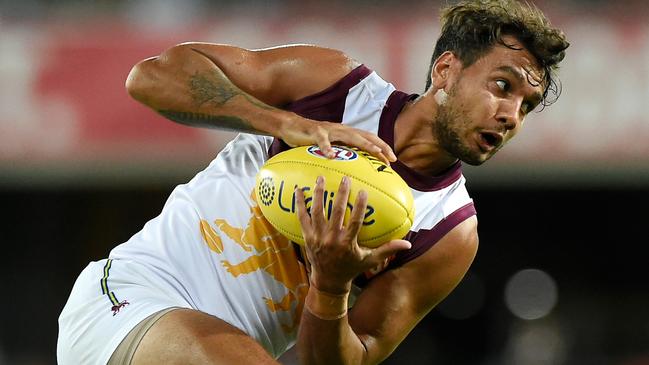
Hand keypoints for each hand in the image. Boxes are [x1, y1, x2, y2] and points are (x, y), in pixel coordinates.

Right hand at [280, 116, 396, 164]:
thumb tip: (354, 168)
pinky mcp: (315, 133)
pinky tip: (331, 156)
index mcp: (346, 133)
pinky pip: (322, 140)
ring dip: (364, 144)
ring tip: (375, 152)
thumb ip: (341, 153)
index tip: (393, 160)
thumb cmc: (312, 139)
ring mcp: (329, 130)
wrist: (291, 126)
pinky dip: (327, 148)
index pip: (369, 138)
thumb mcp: (330, 146)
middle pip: (366, 136)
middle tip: (391, 159)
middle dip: (380, 146)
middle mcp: (341, 129)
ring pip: (350, 136)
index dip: (382, 147)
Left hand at [295, 175, 410, 293]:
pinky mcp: (306, 237)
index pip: (354, 221)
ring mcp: (317, 237)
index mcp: (347, 243)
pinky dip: (299, 203)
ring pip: (317, 212)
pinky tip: (298, 189)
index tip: (363, 191)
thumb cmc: (351, 268)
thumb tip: (408, 243)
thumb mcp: (370, 260)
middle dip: (340, 194)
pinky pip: (301, 217)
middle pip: (335, 213)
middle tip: (345, 178)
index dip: (358, 206)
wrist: (328, 281)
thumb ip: (387, 250)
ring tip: (320, 177)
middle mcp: (331, 239)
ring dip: (318, 194)